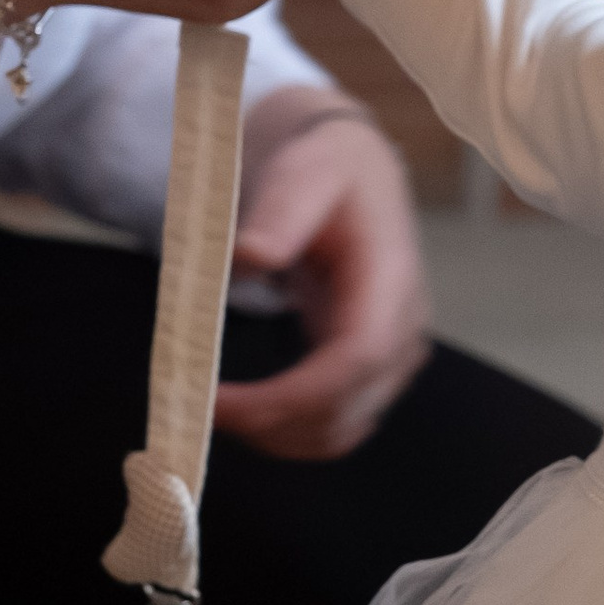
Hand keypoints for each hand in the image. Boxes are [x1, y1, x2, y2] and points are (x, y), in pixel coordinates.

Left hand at [212, 93, 431, 460]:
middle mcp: (404, 327)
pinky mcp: (371, 368)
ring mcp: (392, 354)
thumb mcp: (303, 171)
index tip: (222, 402)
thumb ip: (280, 212)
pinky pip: (338, 422)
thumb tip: (249, 257)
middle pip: (350, 407)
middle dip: (274, 424)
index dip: (292, 395)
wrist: (352, 170)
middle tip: (200, 410)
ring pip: (344, 428)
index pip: (358, 358)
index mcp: (390, 278)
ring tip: (217, 411)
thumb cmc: (328, 167)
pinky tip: (248, 413)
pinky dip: (292, 432)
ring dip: (280, 437)